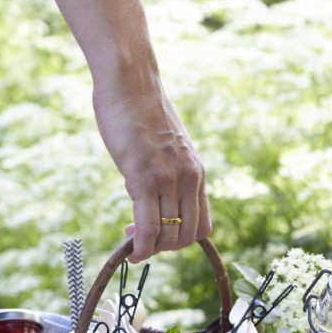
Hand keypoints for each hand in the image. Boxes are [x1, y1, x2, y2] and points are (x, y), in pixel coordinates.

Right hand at [91, 67, 212, 262]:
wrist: (130, 81)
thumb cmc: (138, 111)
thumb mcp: (164, 147)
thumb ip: (167, 171)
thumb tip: (152, 195)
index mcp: (196, 172)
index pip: (202, 226)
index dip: (181, 241)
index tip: (158, 235)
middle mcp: (189, 178)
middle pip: (187, 237)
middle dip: (164, 249)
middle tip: (139, 240)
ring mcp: (168, 180)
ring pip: (169, 236)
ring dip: (150, 250)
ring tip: (131, 241)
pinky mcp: (145, 178)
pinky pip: (149, 228)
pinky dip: (140, 248)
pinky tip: (129, 251)